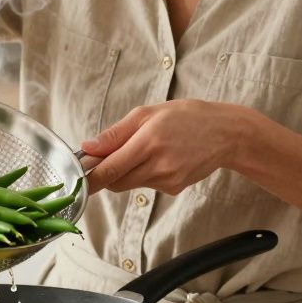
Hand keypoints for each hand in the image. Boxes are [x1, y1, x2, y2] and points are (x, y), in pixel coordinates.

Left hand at [81, 100, 247, 193]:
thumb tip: (87, 147)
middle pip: (115, 182)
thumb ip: (115, 133)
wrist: (225, 133)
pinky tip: (161, 159)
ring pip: (129, 184)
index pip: (109, 170)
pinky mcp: (174, 189)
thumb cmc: (185, 117)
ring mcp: (168, 180)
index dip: (88, 177)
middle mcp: (158, 164)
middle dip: (105, 173)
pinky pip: (146, 185)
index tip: (75, 177)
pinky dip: (144, 175)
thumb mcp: (147, 113)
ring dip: (126, 172)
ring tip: (144, 150)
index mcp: (148, 141)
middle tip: (108, 155)